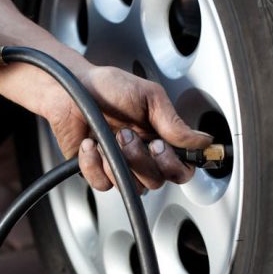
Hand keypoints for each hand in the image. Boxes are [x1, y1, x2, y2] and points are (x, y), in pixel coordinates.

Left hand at [59, 67, 212, 191]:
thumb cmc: (108, 87)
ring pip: (133, 186)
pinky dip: (94, 164)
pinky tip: (90, 144)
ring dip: (119, 162)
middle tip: (128, 134)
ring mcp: (120, 165)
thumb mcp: (149, 97)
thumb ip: (174, 122)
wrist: (70, 87)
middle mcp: (143, 156)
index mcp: (161, 138)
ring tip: (110, 136)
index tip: (160, 145)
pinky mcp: (96, 171)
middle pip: (157, 180)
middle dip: (142, 159)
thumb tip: (202, 140)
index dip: (175, 165)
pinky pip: (102, 184)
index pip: (182, 168)